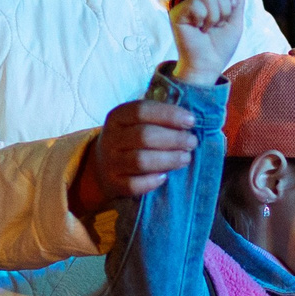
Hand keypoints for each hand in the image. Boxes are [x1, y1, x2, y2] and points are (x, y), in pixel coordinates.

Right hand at [68, 98, 199, 216]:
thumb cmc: (130, 140)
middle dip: (174, 139)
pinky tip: (164, 177)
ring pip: (140, 161)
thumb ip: (158, 119)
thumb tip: (188, 122)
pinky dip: (151, 181)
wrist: (102, 166)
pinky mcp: (112, 183)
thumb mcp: (136, 123)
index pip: (142, 110)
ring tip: (185, 158)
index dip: (169, 115)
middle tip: (192, 142)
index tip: (191, 121)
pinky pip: (133, 185)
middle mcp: (110, 138)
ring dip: (168, 159)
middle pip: (143, 136)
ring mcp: (110, 162)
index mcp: (117, 117)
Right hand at [166, 0, 244, 85]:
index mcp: (211, 0)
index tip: (232, 8)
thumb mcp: (235, 22)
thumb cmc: (220, 47)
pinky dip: (202, 19)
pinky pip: (197, 5)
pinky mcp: (177, 12)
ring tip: (206, 29)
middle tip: (216, 25)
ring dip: (214, 18)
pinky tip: (197, 29)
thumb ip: (238, 2)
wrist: (208, 64)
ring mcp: (187, 5)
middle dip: (224, 10)